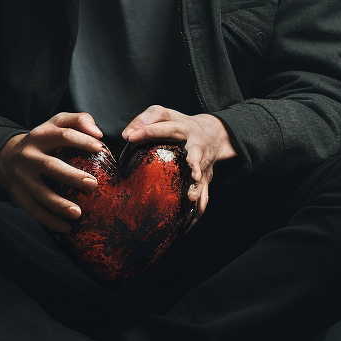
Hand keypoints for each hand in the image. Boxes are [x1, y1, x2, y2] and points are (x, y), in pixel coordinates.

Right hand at [0, 112, 104, 233]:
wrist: (5, 155)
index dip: (82, 140)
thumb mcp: (56, 122)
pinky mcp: (18, 194)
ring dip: (59, 204)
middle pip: (51, 166)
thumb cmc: (42, 139)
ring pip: (40, 193)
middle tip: (93, 185)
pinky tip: (66, 227)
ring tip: (78, 213)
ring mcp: (21, 177)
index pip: (62, 135)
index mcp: (40, 135)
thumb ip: (79, 120)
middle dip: (72, 176)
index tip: (100, 149)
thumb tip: (98, 134)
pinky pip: (33, 210)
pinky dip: (49, 220)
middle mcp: (29, 155)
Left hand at [121, 105, 236, 227]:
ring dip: (198, 187)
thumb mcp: (165, 114)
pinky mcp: (206, 179)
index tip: (129, 137)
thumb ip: (145, 119)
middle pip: (197, 153)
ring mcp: (203, 165)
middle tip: (191, 169)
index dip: (148, 131)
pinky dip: (197, 211)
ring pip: (204, 178)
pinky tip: (187, 225)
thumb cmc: (180, 125)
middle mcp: (197, 146)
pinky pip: (204, 197)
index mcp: (184, 128)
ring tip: (191, 198)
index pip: (166, 127)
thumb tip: (126, 134)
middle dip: (195, 161)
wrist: (213, 133)